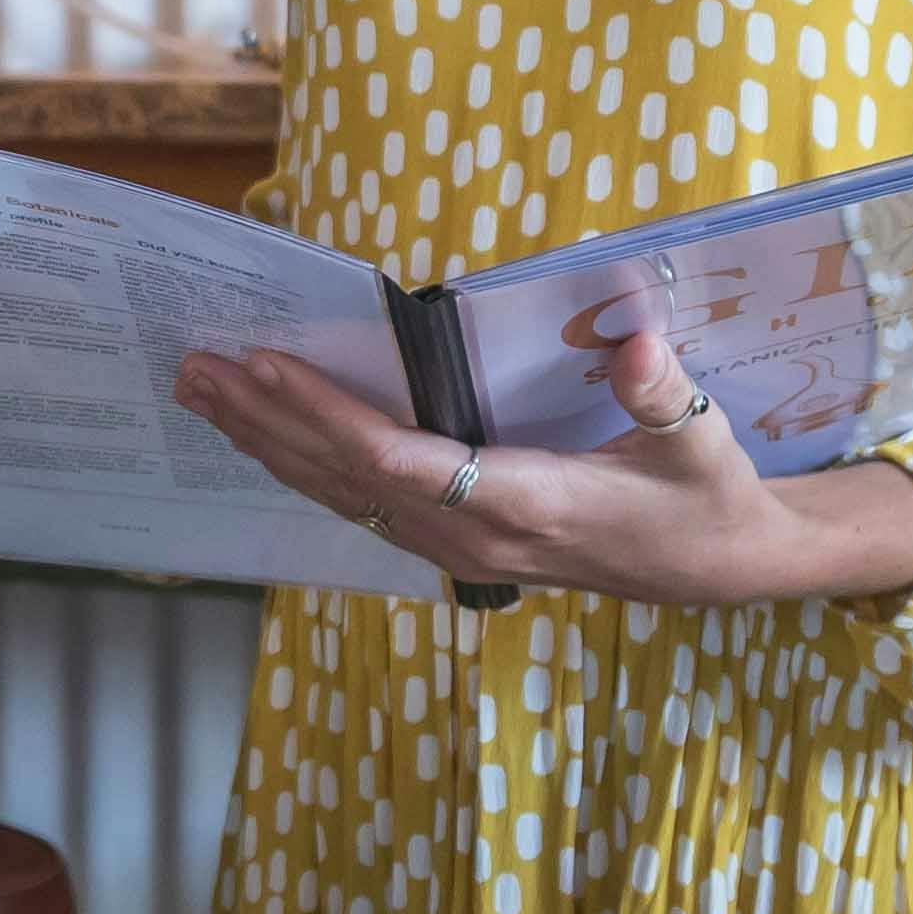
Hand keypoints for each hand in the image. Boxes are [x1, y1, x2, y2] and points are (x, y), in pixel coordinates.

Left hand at [169, 329, 912, 607]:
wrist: (718, 568)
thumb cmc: (707, 496)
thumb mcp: (702, 443)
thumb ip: (664, 397)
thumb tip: (639, 345)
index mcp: (521, 503)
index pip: (398, 460)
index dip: (326, 416)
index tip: (265, 367)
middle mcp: (471, 531)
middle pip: (344, 477)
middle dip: (264, 421)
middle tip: (194, 368)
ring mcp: (457, 543)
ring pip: (340, 495)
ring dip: (267, 443)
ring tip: (203, 393)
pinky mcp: (454, 539)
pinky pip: (360, 503)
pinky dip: (304, 464)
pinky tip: (265, 435)